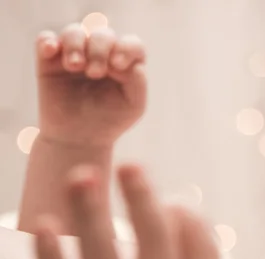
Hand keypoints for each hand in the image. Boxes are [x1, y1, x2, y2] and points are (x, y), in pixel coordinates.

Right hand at [36, 24, 146, 146]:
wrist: (79, 139)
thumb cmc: (110, 121)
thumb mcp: (133, 106)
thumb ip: (138, 84)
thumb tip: (134, 65)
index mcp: (124, 63)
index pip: (131, 44)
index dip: (126, 48)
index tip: (118, 65)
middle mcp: (101, 54)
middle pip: (103, 35)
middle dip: (99, 50)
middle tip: (95, 73)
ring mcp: (75, 54)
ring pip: (75, 32)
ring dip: (75, 44)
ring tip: (75, 66)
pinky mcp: (50, 60)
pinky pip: (45, 39)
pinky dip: (48, 41)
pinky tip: (52, 51)